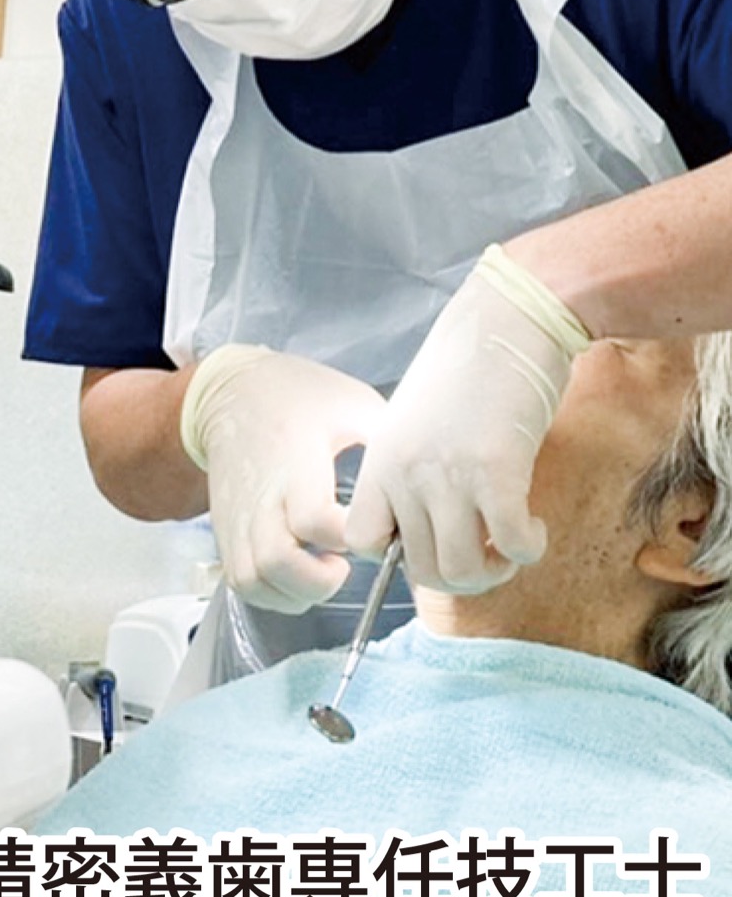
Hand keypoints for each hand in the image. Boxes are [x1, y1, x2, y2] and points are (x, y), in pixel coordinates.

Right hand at [180, 346, 381, 612]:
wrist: (234, 391)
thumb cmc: (300, 397)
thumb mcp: (353, 404)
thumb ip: (386, 446)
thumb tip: (432, 483)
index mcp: (295, 461)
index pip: (314, 520)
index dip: (348, 539)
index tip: (369, 530)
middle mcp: (261, 494)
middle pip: (277, 562)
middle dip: (319, 581)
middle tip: (343, 565)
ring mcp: (239, 515)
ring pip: (254, 580)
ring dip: (294, 592)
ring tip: (322, 572)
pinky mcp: (226, 528)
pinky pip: (242, 581)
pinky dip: (271, 594)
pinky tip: (298, 577)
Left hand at [344, 245, 590, 591]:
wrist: (510, 319)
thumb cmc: (471, 367)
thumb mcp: (418, 421)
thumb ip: (413, 471)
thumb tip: (427, 527)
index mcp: (383, 459)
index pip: (362, 541)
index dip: (400, 555)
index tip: (434, 540)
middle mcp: (407, 472)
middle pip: (421, 570)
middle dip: (460, 576)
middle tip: (487, 554)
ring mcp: (449, 474)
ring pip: (462, 570)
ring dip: (494, 570)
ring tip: (510, 544)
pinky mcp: (497, 471)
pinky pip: (512, 545)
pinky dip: (528, 549)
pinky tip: (534, 526)